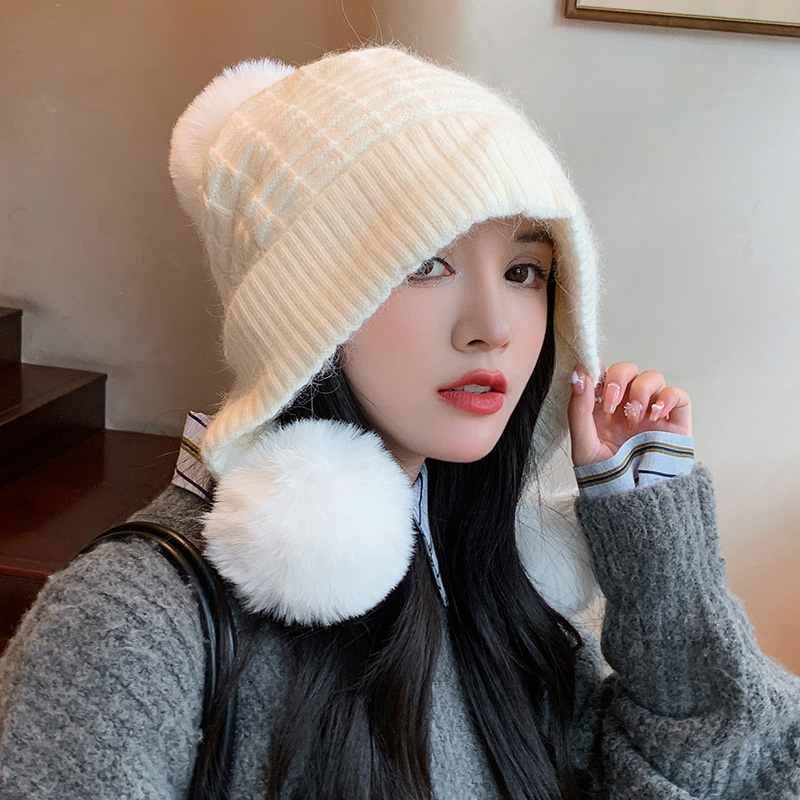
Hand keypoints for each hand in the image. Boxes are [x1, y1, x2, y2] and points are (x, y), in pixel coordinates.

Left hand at [568, 362, 692, 467]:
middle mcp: (627, 405)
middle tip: (610, 403)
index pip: (602, 374)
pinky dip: (667, 397)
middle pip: (627, 370)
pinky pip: (679, 395)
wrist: (631, 501)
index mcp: (602, 407)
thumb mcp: (583, 443)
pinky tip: (653, 414)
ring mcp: (651, 412)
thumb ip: (578, 408)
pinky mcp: (674, 423)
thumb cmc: (605, 476)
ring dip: (640, 390)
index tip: (591, 371)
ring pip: (652, 377)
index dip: (599, 368)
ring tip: (632, 417)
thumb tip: (578, 374)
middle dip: (618, 379)